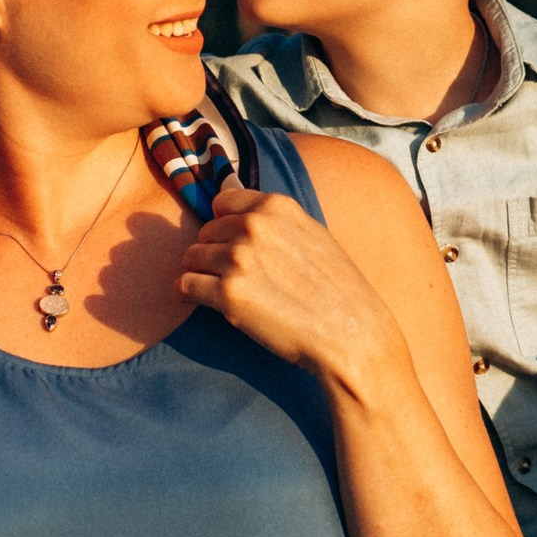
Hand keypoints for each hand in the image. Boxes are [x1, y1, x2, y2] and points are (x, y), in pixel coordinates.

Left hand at [179, 184, 405, 386]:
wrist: (351, 334)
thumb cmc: (336, 288)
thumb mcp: (311, 235)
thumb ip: (273, 220)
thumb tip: (232, 203)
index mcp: (276, 207)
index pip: (222, 202)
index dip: (224, 224)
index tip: (233, 243)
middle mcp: (254, 227)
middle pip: (205, 231)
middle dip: (214, 252)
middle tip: (237, 277)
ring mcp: (239, 259)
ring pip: (191, 257)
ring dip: (202, 274)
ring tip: (226, 292)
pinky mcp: (228, 295)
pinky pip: (185, 286)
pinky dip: (190, 295)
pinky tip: (209, 304)